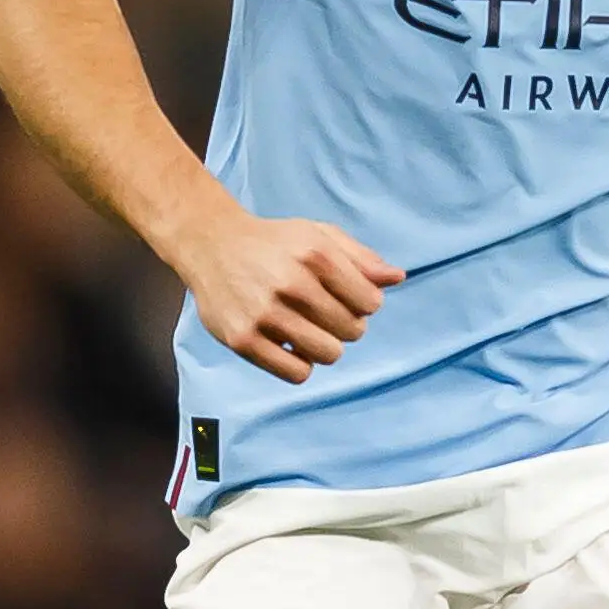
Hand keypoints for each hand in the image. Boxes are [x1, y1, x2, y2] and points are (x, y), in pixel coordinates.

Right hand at [177, 198, 402, 386]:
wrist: (211, 244)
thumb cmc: (274, 243)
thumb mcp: (318, 235)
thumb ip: (360, 258)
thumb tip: (397, 278)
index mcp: (315, 254)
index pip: (370, 302)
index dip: (366, 305)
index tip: (349, 299)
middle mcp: (290, 283)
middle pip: (351, 331)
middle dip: (346, 326)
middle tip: (325, 314)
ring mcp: (264, 313)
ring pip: (328, 355)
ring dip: (326, 347)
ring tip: (309, 330)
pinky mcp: (243, 339)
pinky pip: (296, 373)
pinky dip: (301, 364)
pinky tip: (291, 346)